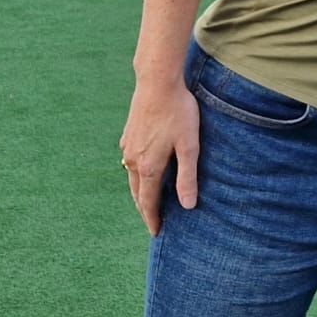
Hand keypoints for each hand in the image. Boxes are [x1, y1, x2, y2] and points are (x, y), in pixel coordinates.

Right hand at [119, 80, 200, 234]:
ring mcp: (128, 147)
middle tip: (153, 223)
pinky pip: (130, 163)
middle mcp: (133, 160)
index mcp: (149, 166)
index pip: (148, 202)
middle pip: (137, 193)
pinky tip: (144, 173)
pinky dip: (137, 175)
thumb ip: (188, 177)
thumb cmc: (178, 113)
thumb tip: (187, 205)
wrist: (157, 83)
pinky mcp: (128, 135)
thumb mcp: (189, 146)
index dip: (152, 218)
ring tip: (149, 203)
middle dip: (145, 209)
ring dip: (140, 193)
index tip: (156, 233)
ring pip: (132, 178)